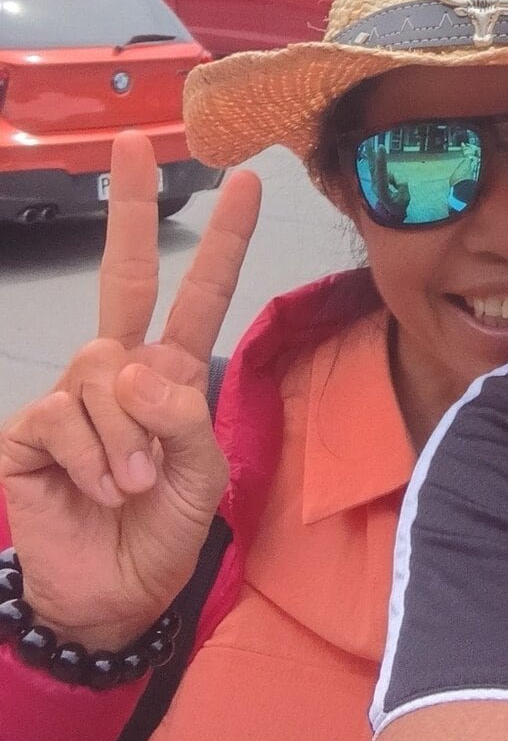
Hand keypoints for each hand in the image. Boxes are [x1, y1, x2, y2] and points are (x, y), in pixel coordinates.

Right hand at [0, 132, 261, 652]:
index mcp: (171, 376)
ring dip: (125, 435)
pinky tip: (98, 488)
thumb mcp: (201, 475)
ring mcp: (71, 397)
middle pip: (121, 277)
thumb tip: (142, 369)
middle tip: (132, 144)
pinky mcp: (31, 430)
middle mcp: (119, 372)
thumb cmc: (160, 533)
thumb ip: (185, 418)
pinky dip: (92, 457)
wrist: (112, 596)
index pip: (198, 297)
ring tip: (132, 485)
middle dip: (128, 208)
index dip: (222, 243)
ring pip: (102, 370)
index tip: (244, 183)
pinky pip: (62, 415)